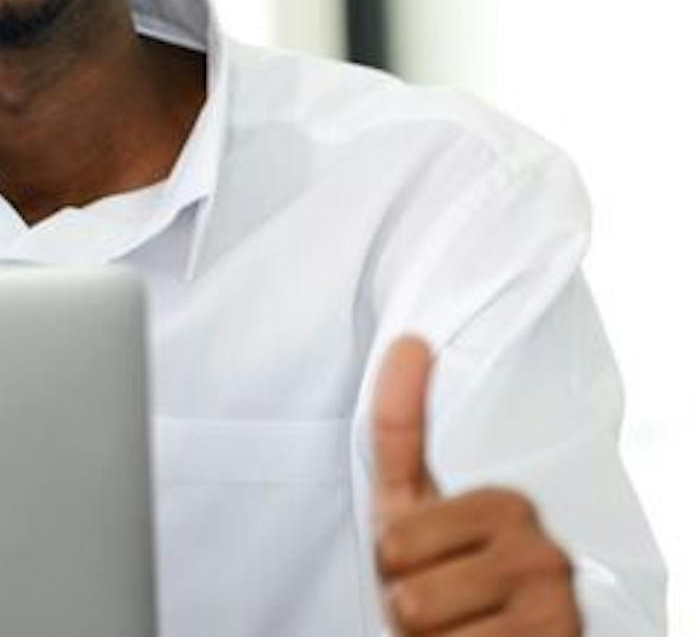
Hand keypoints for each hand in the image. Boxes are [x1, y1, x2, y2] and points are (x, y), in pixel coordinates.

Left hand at [371, 337, 579, 634]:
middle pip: (402, 572)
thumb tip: (409, 342)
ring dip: (427, 633)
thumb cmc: (443, 579)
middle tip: (440, 599)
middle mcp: (539, 544)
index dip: (392, 561)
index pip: (396, 536)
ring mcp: (551, 592)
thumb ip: (400, 431)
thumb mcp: (409, 507)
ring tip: (458, 624)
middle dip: (404, 597)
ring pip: (420, 610)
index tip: (421, 564)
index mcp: (504, 504)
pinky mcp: (557, 636)